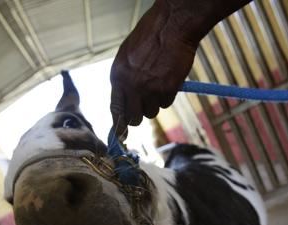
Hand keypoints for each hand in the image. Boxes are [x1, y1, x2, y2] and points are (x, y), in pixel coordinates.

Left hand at [110, 1, 199, 132]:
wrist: (172, 26)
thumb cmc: (150, 36)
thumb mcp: (127, 56)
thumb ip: (124, 79)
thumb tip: (125, 101)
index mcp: (117, 76)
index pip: (115, 109)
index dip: (119, 124)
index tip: (121, 136)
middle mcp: (131, 86)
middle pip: (134, 118)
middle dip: (140, 114)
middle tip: (146, 104)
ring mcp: (149, 89)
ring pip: (152, 112)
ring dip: (155, 103)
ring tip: (159, 82)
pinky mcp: (167, 89)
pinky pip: (166, 103)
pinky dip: (168, 95)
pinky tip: (168, 78)